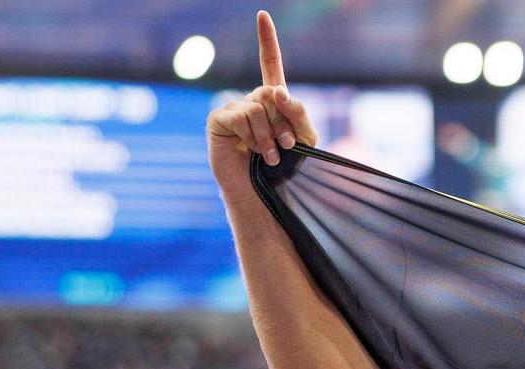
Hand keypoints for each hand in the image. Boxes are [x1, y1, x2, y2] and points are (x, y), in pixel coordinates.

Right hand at [206, 11, 318, 181]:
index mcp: (272, 101)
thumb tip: (278, 89)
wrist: (264, 195)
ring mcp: (233, 109)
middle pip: (271, 92)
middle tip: (286, 146)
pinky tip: (251, 151)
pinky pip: (241, 116)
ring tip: (269, 156)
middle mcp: (251, 101)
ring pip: (258, 106)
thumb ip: (298, 112)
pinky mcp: (218, 121)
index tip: (262, 15)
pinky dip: (252, 136)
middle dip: (284, 121)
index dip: (267, 40)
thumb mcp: (305, 139)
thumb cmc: (286, 169)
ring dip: (269, 135)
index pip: (270, 64)